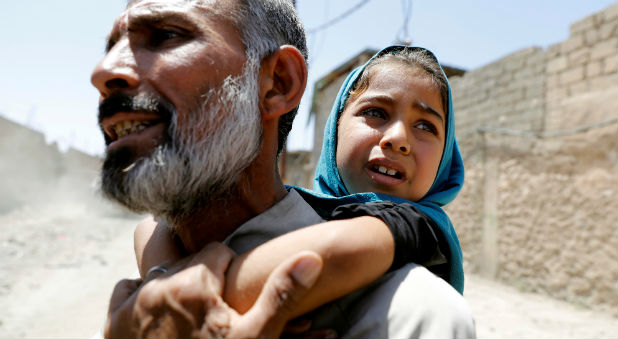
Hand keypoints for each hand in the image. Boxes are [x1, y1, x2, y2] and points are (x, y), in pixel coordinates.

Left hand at [105, 243, 322, 337]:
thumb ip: (281, 295)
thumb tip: (309, 257)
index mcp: (195, 282)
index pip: (219, 251)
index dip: (231, 271)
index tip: (234, 297)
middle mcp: (158, 285)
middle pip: (190, 262)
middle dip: (205, 278)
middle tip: (217, 311)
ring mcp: (132, 303)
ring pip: (160, 274)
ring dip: (175, 286)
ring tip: (191, 316)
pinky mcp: (113, 322)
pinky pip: (126, 289)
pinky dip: (141, 296)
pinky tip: (158, 317)